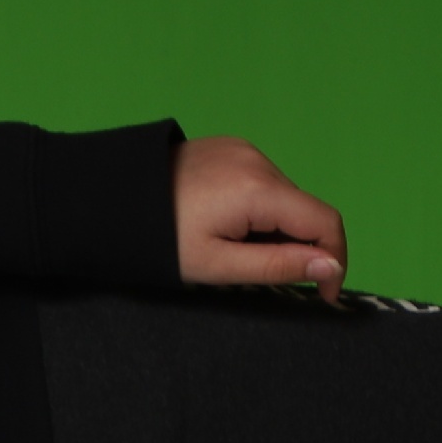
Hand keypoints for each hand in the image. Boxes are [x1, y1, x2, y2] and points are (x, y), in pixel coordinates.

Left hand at [175, 136, 347, 294]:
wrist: (107, 201)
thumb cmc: (158, 240)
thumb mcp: (219, 265)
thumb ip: (279, 266)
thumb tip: (330, 268)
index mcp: (259, 188)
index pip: (325, 222)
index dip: (334, 260)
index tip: (324, 294)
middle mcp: (258, 160)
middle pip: (305, 210)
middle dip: (299, 247)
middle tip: (262, 274)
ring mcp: (244, 150)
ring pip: (285, 198)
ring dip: (277, 228)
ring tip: (233, 247)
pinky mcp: (231, 148)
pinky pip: (263, 182)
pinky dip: (259, 209)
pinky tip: (225, 224)